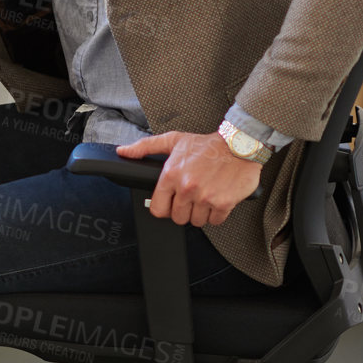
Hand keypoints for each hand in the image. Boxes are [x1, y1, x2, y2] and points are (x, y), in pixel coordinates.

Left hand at [116, 131, 260, 227]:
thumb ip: (146, 147)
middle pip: (177, 218)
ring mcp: (205, 197)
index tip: (171, 203)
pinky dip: (217, 214)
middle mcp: (187, 187)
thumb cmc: (207, 145)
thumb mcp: (174, 140)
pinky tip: (217, 199)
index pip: (157, 208)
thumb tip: (124, 151)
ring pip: (196, 221)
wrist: (239, 145)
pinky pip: (215, 221)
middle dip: (184, 210)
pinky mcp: (223, 203)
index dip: (164, 208)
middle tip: (192, 198)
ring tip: (205, 197)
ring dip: (201, 212)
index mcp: (171, 175)